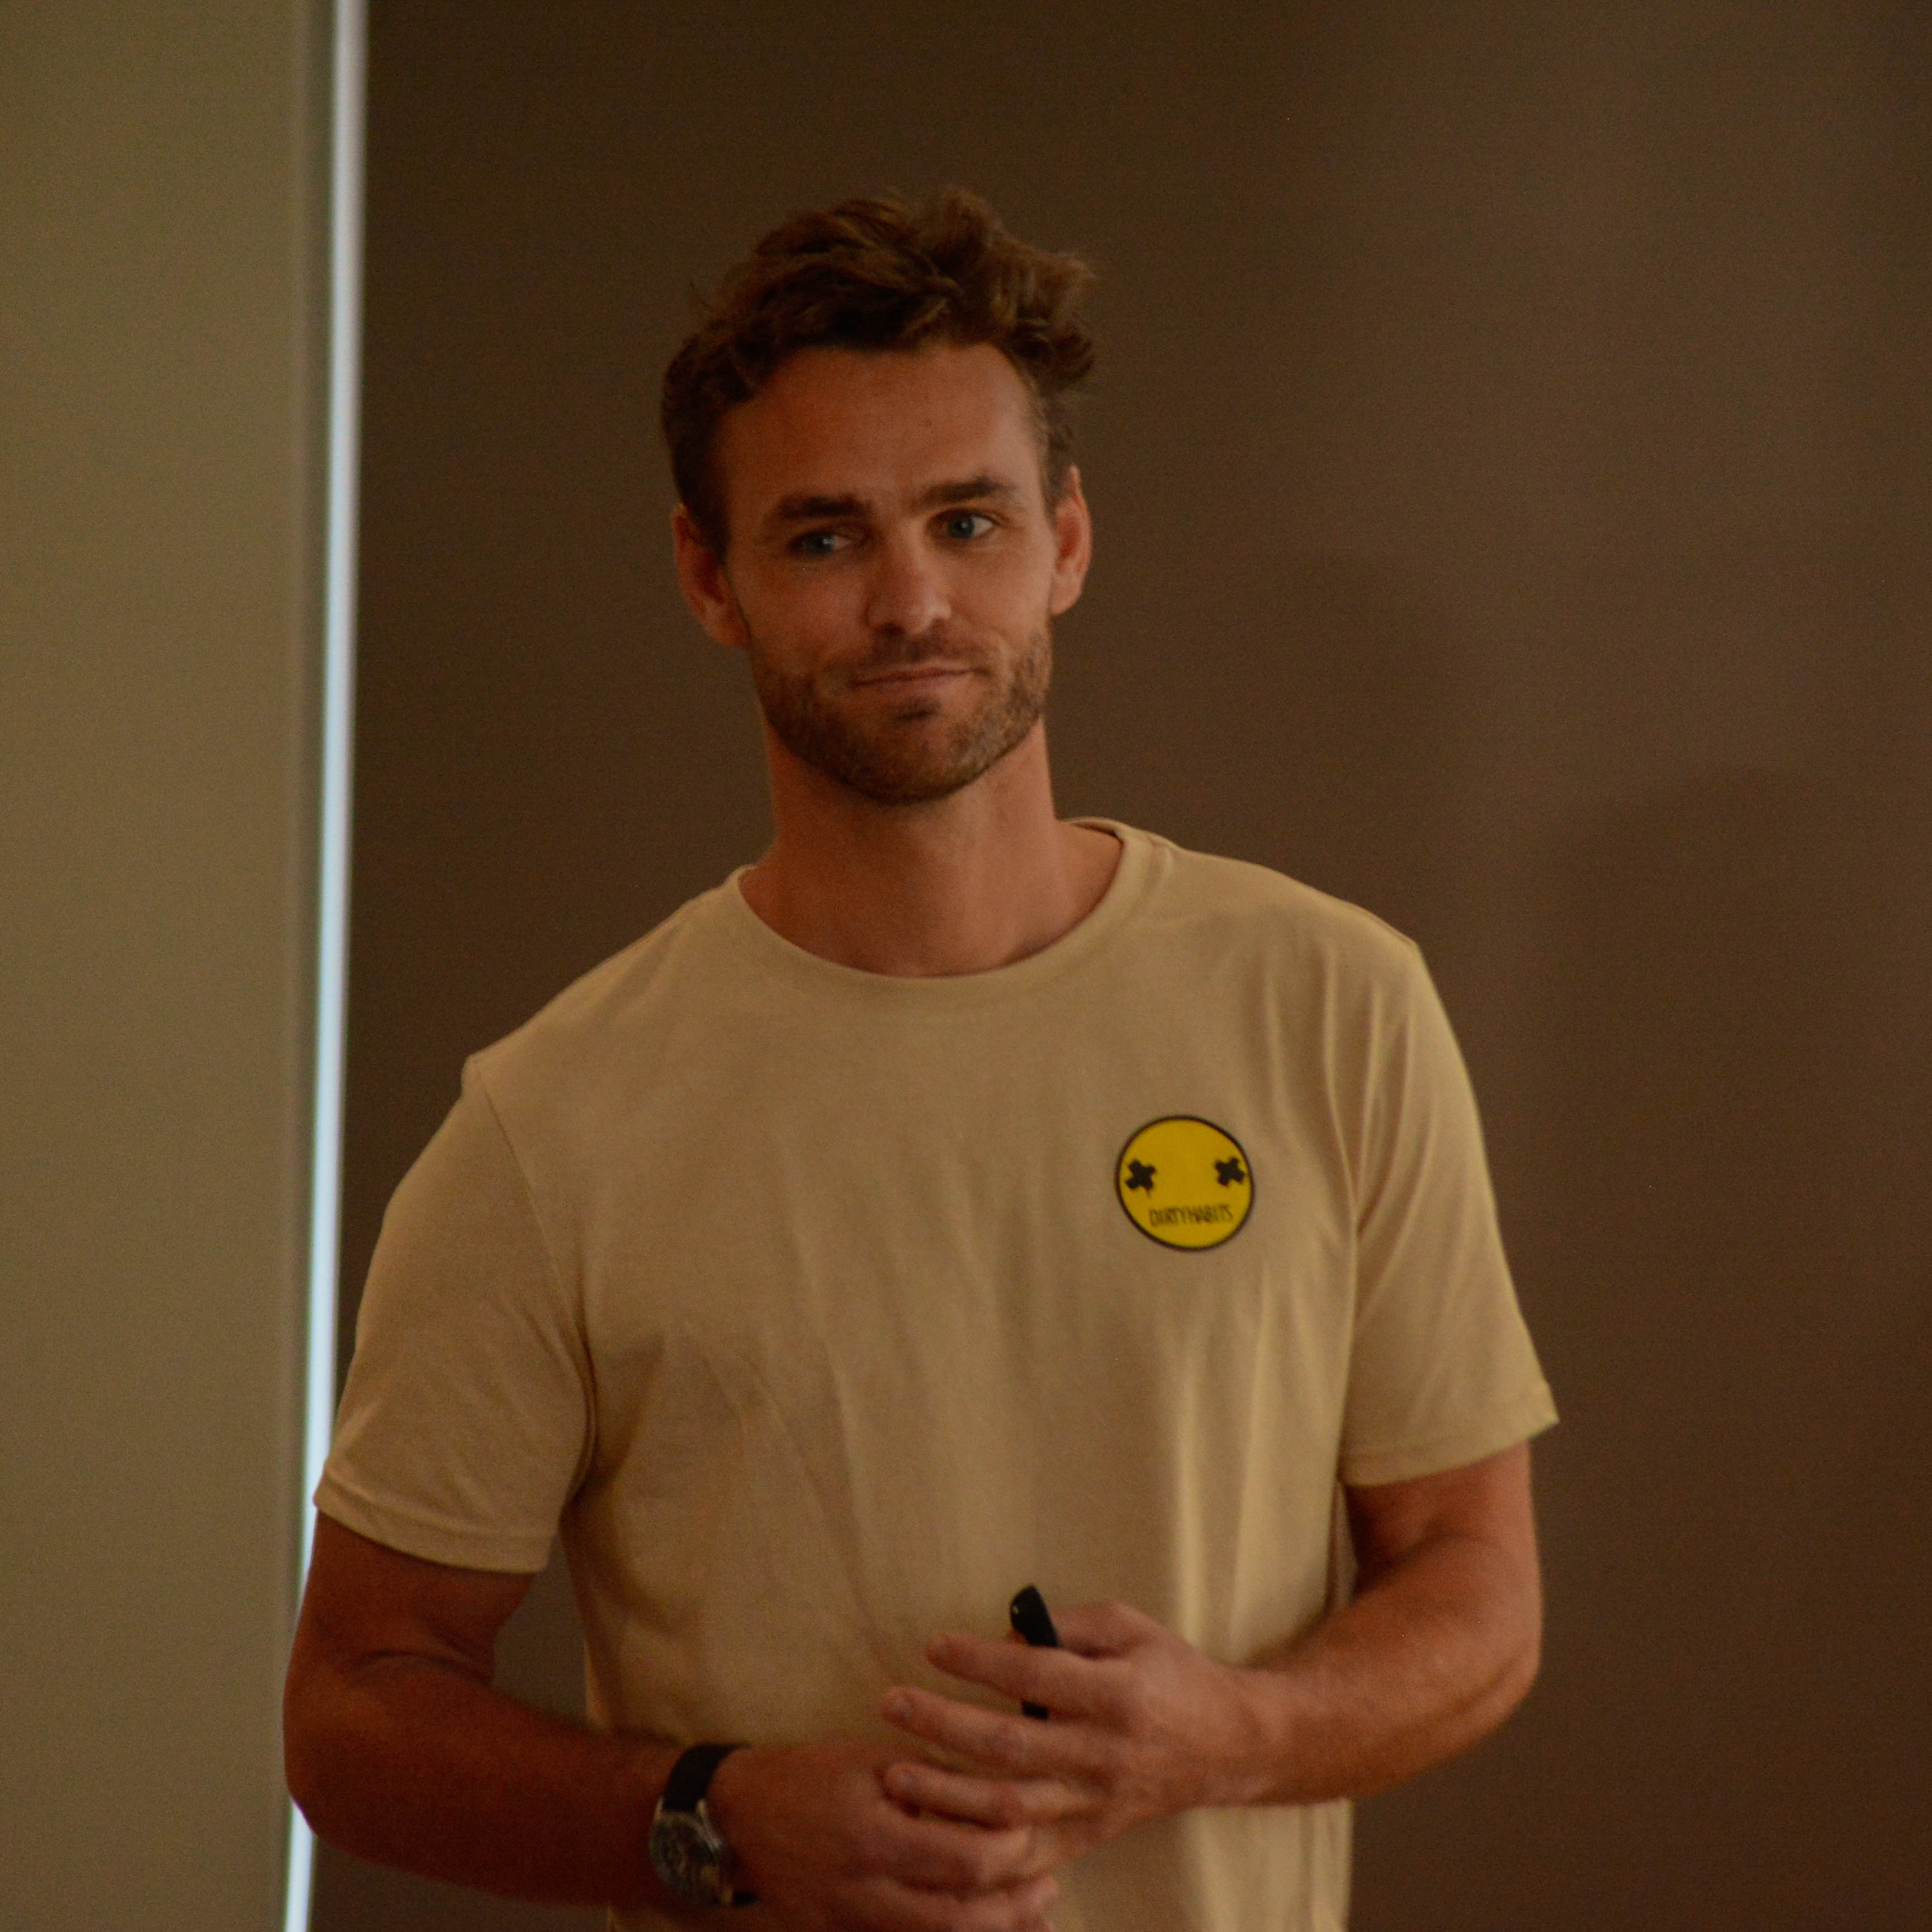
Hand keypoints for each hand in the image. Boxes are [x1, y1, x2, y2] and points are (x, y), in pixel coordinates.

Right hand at [703, 1740, 1058, 1931]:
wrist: (739, 1818)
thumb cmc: (811, 1775)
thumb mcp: (873, 1760)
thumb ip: (933, 1782)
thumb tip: (998, 1797)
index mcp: (874, 1838)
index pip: (964, 1861)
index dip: (1009, 1853)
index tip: (1035, 1832)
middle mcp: (864, 1893)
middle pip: (958, 1920)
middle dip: (1013, 1908)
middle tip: (1051, 1887)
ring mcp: (851, 1926)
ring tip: (1034, 1919)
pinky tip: (982, 1931)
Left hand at [878, 1602, 1274, 1866]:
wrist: (1227, 1745)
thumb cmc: (1171, 1672)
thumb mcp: (1130, 1627)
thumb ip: (1069, 1626)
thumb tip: (1003, 1633)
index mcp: (1117, 1695)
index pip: (1035, 1676)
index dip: (980, 1661)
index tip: (934, 1645)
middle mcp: (1103, 1754)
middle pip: (1011, 1745)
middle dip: (943, 1725)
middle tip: (892, 1703)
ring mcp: (1095, 1803)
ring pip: (1011, 1809)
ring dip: (946, 1794)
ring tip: (895, 1774)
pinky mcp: (1090, 1836)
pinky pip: (1028, 1857)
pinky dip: (979, 1853)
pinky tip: (935, 1835)